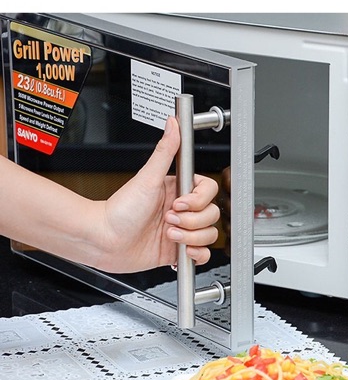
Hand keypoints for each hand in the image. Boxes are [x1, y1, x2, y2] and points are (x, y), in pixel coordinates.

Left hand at [96, 116, 219, 272]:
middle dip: (192, 221)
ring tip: (168, 235)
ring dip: (191, 238)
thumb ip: (165, 151)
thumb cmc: (118, 210)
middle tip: (168, 220)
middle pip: (212, 214)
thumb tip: (172, 124)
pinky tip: (180, 250)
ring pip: (209, 234)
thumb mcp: (146, 178)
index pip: (209, 191)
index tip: (179, 203)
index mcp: (177, 191)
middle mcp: (182, 210)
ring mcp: (182, 230)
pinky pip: (203, 254)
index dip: (198, 200)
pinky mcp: (178, 250)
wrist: (103, 241)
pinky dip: (196, 254)